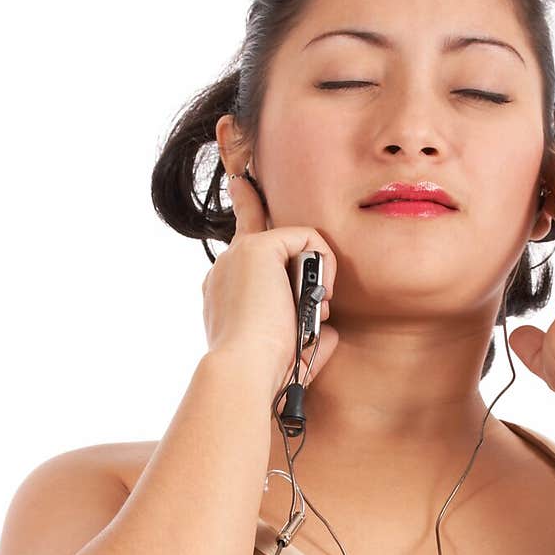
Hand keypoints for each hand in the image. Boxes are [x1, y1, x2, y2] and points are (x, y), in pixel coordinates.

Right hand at [202, 168, 339, 395]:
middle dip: (274, 225)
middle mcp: (227, 268)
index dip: (245, 213)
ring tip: (314, 309)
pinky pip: (306, 238)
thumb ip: (306, 333)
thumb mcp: (288, 349)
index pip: (242, 249)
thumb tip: (328, 329)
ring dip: (315, 275)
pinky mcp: (256, 247)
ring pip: (292, 241)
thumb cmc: (265, 370)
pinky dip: (323, 264)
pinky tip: (319, 294)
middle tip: (270, 209)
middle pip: (256, 223)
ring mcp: (239, 255)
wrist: (244, 369)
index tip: (242, 183)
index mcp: (226, 292)